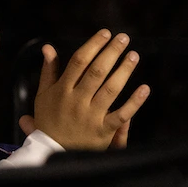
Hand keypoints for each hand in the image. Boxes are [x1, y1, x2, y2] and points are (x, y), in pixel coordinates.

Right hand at [17, 29, 150, 150]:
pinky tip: (144, 88)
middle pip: (97, 71)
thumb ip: (49, 71)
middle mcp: (77, 101)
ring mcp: (91, 116)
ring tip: (133, 55)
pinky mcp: (102, 131)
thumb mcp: (43, 95)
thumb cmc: (48, 121)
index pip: (79, 61)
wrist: (52, 153)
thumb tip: (48, 47)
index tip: (106, 33)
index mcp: (62, 90)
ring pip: (110, 89)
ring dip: (124, 70)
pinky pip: (121, 115)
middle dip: (112, 52)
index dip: (94, 45)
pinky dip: (134, 102)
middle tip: (124, 38)